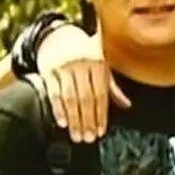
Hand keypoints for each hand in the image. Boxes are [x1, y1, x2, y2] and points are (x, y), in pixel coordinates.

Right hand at [37, 24, 130, 142]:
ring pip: (70, 98)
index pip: (102, 94)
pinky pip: (54, 93)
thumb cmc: (85, 53)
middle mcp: (82, 64)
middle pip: (85, 98)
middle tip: (89, 138)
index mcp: (99, 62)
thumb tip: (127, 105)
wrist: (57, 36)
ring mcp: (64, 67)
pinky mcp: (48, 71)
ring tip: (77, 136)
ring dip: (74, 120)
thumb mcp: (101, 63)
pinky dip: (58, 110)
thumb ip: (112, 85)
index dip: (102, 114)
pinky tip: (63, 123)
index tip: (102, 131)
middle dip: (88, 121)